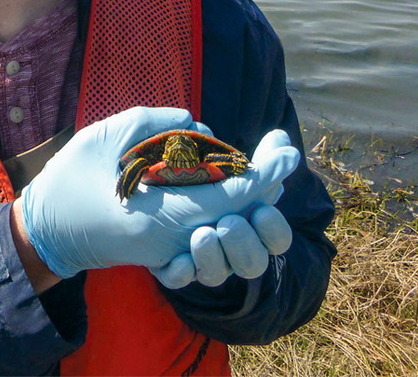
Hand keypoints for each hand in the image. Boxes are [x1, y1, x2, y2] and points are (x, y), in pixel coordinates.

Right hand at [17, 108, 291, 278]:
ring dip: (246, 194)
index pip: (231, 193)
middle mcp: (176, 238)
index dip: (265, 170)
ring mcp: (171, 248)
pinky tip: (228, 182)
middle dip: (265, 179)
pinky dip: (224, 205)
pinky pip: (208, 228)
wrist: (45, 232)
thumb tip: (199, 125)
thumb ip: (157, 123)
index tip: (287, 150)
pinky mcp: (165, 249)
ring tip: (257, 162)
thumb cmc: (70, 181)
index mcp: (164, 215)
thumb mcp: (107, 135)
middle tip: (280, 146)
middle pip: (238, 211)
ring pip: (228, 222)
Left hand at [149, 129, 298, 288]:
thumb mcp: (214, 158)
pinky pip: (178, 279)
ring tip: (200, 234)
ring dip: (213, 257)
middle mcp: (226, 246)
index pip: (275, 238)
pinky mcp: (169, 267)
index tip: (261, 209)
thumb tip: (282, 138)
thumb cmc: (183, 173)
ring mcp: (198, 259)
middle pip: (254, 264)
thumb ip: (253, 154)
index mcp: (245, 222)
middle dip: (245, 246)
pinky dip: (180, 271)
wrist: (135, 192)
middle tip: (229, 222)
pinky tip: (177, 259)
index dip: (274, 229)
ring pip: (217, 276)